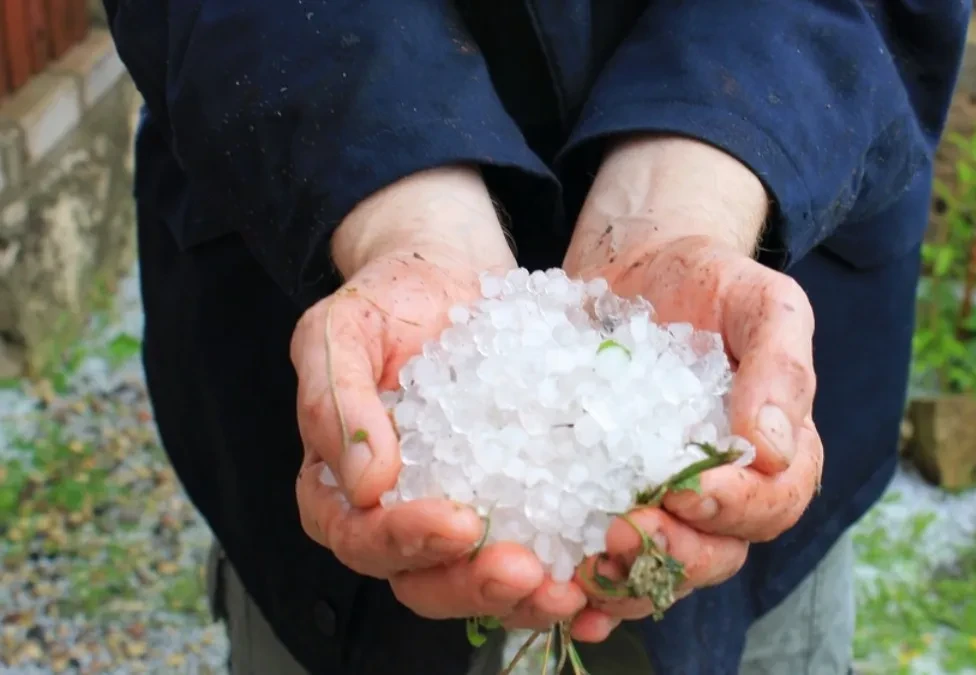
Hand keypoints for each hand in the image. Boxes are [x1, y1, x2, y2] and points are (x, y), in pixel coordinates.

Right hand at [291, 167, 586, 629]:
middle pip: (422, 580)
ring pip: (478, 580)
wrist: (449, 275)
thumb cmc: (387, 300)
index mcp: (339, 487)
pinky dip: (562, 566)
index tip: (461, 523)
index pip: (359, 536)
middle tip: (527, 572)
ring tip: (568, 589)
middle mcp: (396, 514)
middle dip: (474, 585)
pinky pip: (532, 546)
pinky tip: (596, 569)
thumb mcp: (340, 330)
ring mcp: (457, 513)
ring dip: (522, 596)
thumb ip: (335, 402)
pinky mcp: (512, 500)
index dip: (406, 541)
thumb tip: (364, 483)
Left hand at [561, 138, 823, 639]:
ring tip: (584, 565)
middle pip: (718, 553)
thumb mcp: (763, 303)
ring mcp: (668, 506)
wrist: (641, 269)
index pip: (774, 502)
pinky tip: (561, 591)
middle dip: (674, 551)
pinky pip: (606, 560)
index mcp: (777, 454)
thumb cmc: (712, 282)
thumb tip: (772, 449)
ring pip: (661, 572)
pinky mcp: (609, 502)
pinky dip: (587, 588)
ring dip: (626, 580)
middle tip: (624, 528)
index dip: (737, 507)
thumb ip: (780, 367)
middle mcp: (726, 493)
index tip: (689, 488)